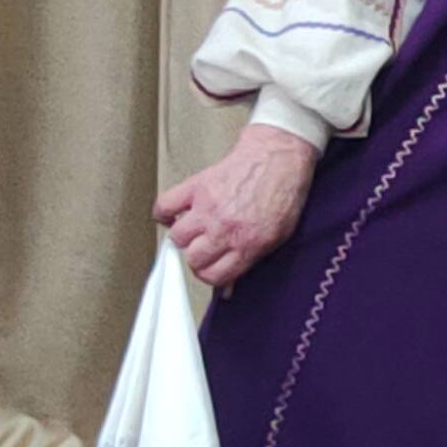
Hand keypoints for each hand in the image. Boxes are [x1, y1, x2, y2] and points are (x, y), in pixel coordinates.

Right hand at [155, 126, 319, 288]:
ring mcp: (208, 207)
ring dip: (183, 237)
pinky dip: (164, 213)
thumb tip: (228, 289)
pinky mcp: (196, 187)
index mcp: (248, 243)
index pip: (215, 276)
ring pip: (177, 237)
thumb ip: (250, 261)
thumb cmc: (283, 193)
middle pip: (194, 259)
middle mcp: (225, 228)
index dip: (210, 275)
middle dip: (197, 258)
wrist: (279, 157)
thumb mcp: (277, 236)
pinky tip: (176, 214)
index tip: (211, 268)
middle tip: (204, 249)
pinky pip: (164, 206)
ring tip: (194, 230)